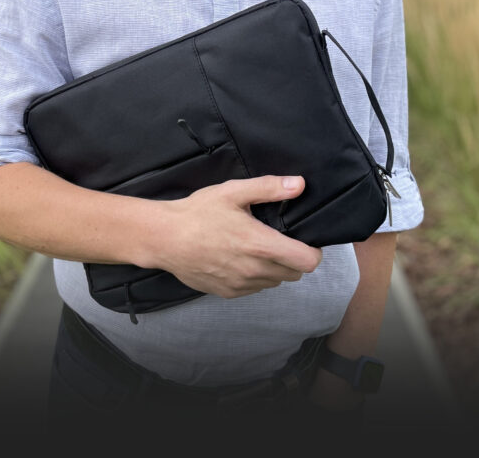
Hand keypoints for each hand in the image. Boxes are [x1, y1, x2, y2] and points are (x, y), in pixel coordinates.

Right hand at [155, 175, 321, 297]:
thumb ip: (269, 188)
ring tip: (256, 248)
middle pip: (294, 274)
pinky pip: (254, 289)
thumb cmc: (199, 212)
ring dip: (274, 268)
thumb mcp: (233, 192)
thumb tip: (299, 184)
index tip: (305, 240)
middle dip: (293, 258)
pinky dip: (255, 277)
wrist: (165, 238)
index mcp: (261, 245)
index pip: (308, 262)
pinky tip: (239, 259)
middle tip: (277, 239)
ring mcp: (241, 285)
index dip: (313, 251)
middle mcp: (255, 271)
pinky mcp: (228, 293)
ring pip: (274, 282)